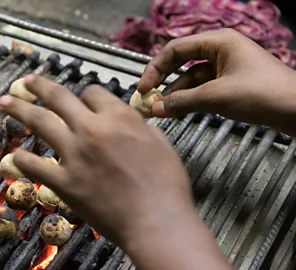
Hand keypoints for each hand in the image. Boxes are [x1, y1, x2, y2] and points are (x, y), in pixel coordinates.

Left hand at [0, 75, 229, 269]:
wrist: (156, 222)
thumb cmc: (166, 185)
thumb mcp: (161, 144)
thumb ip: (139, 127)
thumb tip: (128, 122)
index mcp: (118, 116)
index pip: (93, 92)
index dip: (88, 95)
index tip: (83, 100)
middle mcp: (92, 129)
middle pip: (58, 98)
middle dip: (40, 86)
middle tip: (27, 82)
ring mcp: (74, 155)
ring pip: (40, 123)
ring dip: (19, 109)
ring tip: (4, 102)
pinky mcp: (64, 182)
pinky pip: (36, 166)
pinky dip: (23, 160)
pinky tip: (15, 155)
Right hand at [138, 28, 295, 135]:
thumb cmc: (261, 94)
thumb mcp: (215, 97)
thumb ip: (181, 102)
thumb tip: (155, 108)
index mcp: (218, 42)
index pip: (175, 49)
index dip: (155, 68)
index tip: (143, 88)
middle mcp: (221, 51)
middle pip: (182, 62)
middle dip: (164, 80)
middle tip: (148, 97)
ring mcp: (227, 68)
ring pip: (192, 78)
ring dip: (176, 93)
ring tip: (160, 109)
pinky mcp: (232, 84)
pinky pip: (204, 88)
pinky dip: (190, 99)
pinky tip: (178, 110)